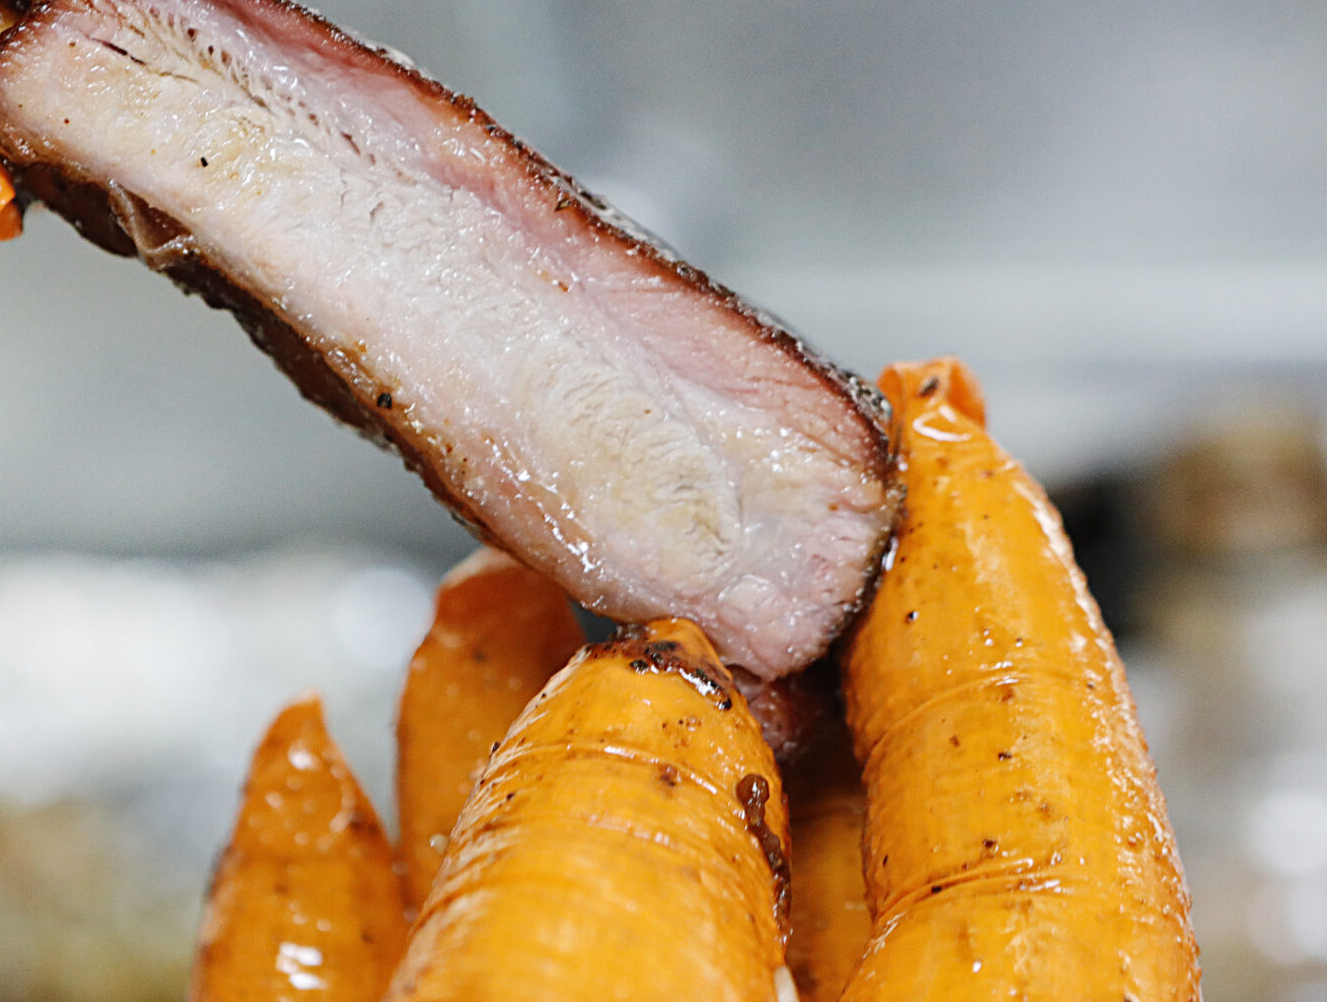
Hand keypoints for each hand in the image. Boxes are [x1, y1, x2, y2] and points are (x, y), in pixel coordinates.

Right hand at [188, 359, 1200, 1000]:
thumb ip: (628, 838)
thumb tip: (634, 692)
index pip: (1035, 811)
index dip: (991, 586)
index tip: (935, 414)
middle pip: (777, 834)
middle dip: (690, 628)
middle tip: (645, 468)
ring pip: (572, 912)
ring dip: (504, 730)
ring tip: (471, 581)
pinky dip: (320, 885)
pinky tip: (291, 766)